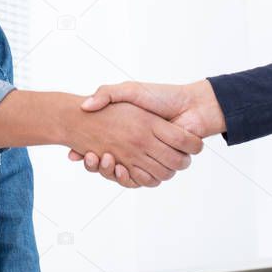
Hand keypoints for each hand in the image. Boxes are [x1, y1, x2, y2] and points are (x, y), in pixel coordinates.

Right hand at [68, 79, 224, 185]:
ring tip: (106, 160)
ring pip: (122, 175)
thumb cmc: (162, 96)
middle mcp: (136, 148)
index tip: (79, 153)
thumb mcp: (130, 90)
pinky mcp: (160, 166)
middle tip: (89, 157)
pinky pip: (141, 181)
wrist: (191, 105)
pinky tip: (119, 168)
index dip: (89, 156)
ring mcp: (148, 158)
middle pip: (108, 166)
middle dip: (96, 165)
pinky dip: (129, 179)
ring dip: (110, 172)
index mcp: (128, 133)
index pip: (100, 151)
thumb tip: (84, 105)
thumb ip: (108, 94)